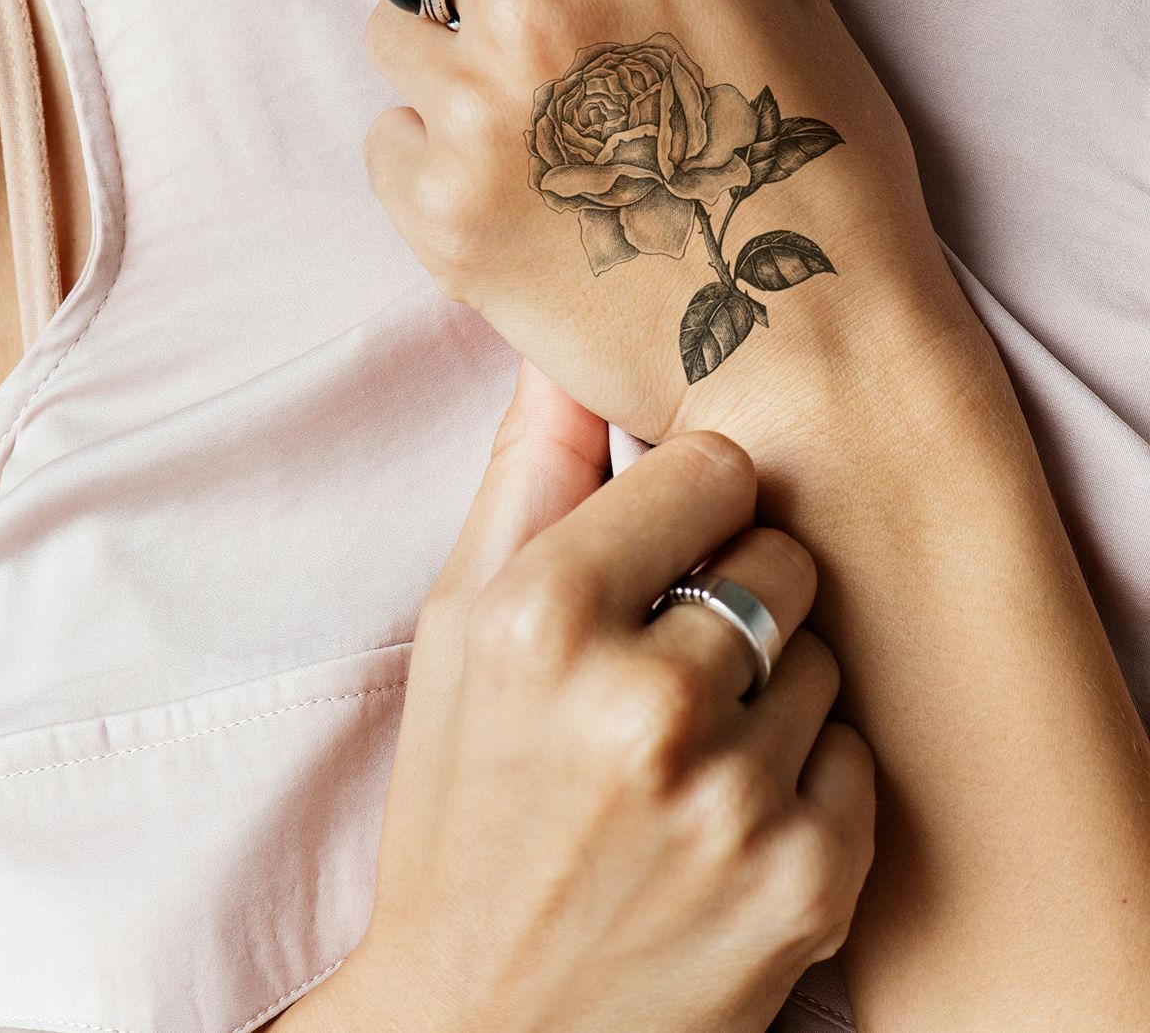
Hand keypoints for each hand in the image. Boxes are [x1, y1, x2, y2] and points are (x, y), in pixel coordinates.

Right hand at [289, 363, 873, 1032]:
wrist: (489, 1022)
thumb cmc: (463, 803)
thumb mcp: (455, 629)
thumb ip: (526, 475)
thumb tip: (566, 346)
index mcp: (540, 621)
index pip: (712, 465)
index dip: (687, 500)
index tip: (661, 539)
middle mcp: (642, 705)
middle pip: (781, 552)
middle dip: (730, 589)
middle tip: (664, 658)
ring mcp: (735, 800)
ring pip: (822, 650)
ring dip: (767, 683)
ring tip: (686, 744)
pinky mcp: (809, 882)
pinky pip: (855, 749)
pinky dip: (804, 772)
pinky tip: (727, 811)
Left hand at [364, 0, 961, 447]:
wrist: (805, 346)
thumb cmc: (807, 149)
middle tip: (575, 54)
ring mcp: (473, 108)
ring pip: (391, 27)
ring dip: (453, 61)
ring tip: (553, 129)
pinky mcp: (437, 210)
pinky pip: (385, 135)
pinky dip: (437, 155)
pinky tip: (527, 191)